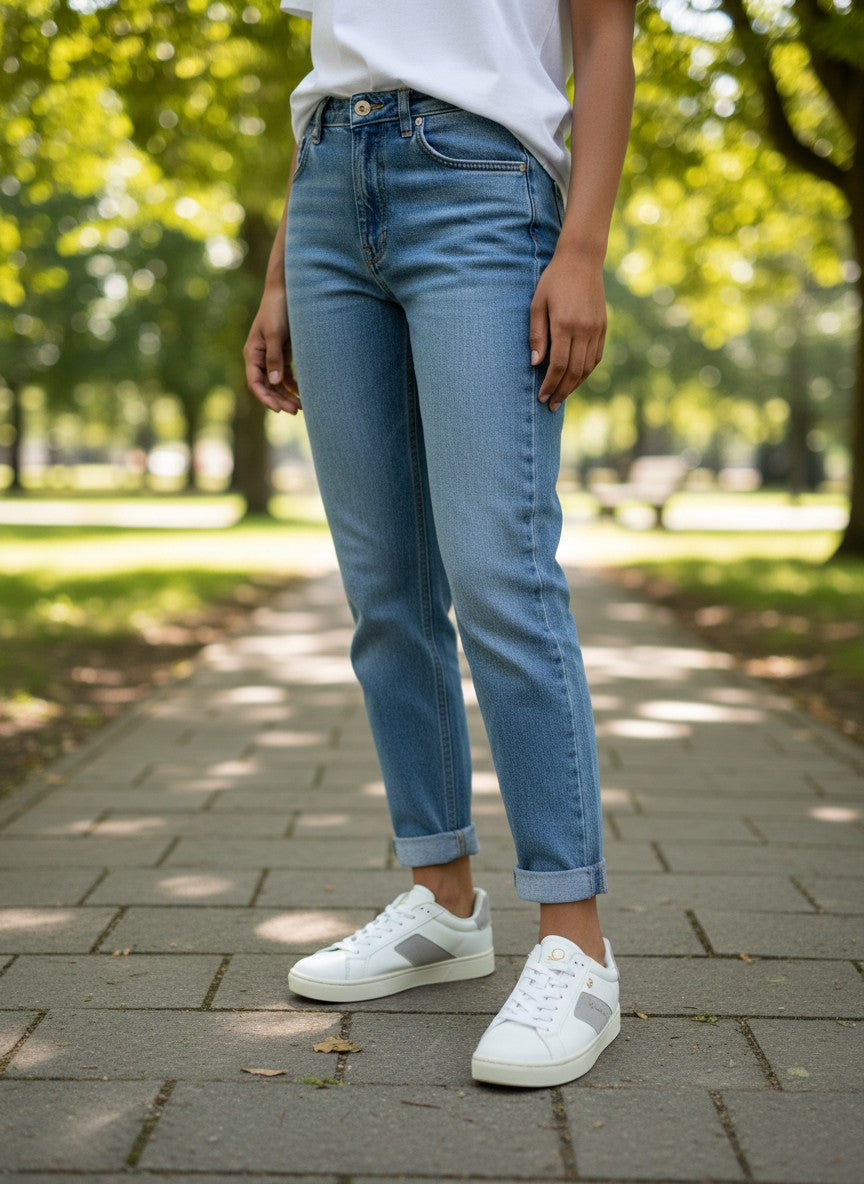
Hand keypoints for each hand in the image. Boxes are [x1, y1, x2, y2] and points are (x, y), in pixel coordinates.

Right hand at [243, 286, 302, 413]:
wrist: (287, 292)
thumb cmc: (277, 310)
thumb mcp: (274, 333)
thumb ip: (274, 358)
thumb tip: (273, 382)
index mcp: (252, 353)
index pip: (255, 382)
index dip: (265, 398)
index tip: (279, 409)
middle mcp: (260, 357)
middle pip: (267, 386)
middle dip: (279, 400)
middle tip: (295, 411)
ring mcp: (272, 357)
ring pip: (277, 383)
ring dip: (287, 395)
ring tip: (301, 407)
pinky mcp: (284, 354)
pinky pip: (286, 375)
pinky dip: (293, 385)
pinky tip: (302, 394)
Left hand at [529, 246, 606, 411]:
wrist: (581, 260)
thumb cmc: (553, 281)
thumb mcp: (537, 305)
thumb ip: (537, 335)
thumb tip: (536, 364)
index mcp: (565, 324)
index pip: (558, 365)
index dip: (550, 384)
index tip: (542, 397)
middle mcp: (584, 330)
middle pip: (574, 371)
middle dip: (562, 391)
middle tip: (551, 405)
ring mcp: (596, 329)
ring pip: (587, 367)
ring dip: (574, 386)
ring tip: (562, 397)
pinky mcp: (603, 327)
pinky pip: (596, 357)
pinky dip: (586, 372)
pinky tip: (576, 380)